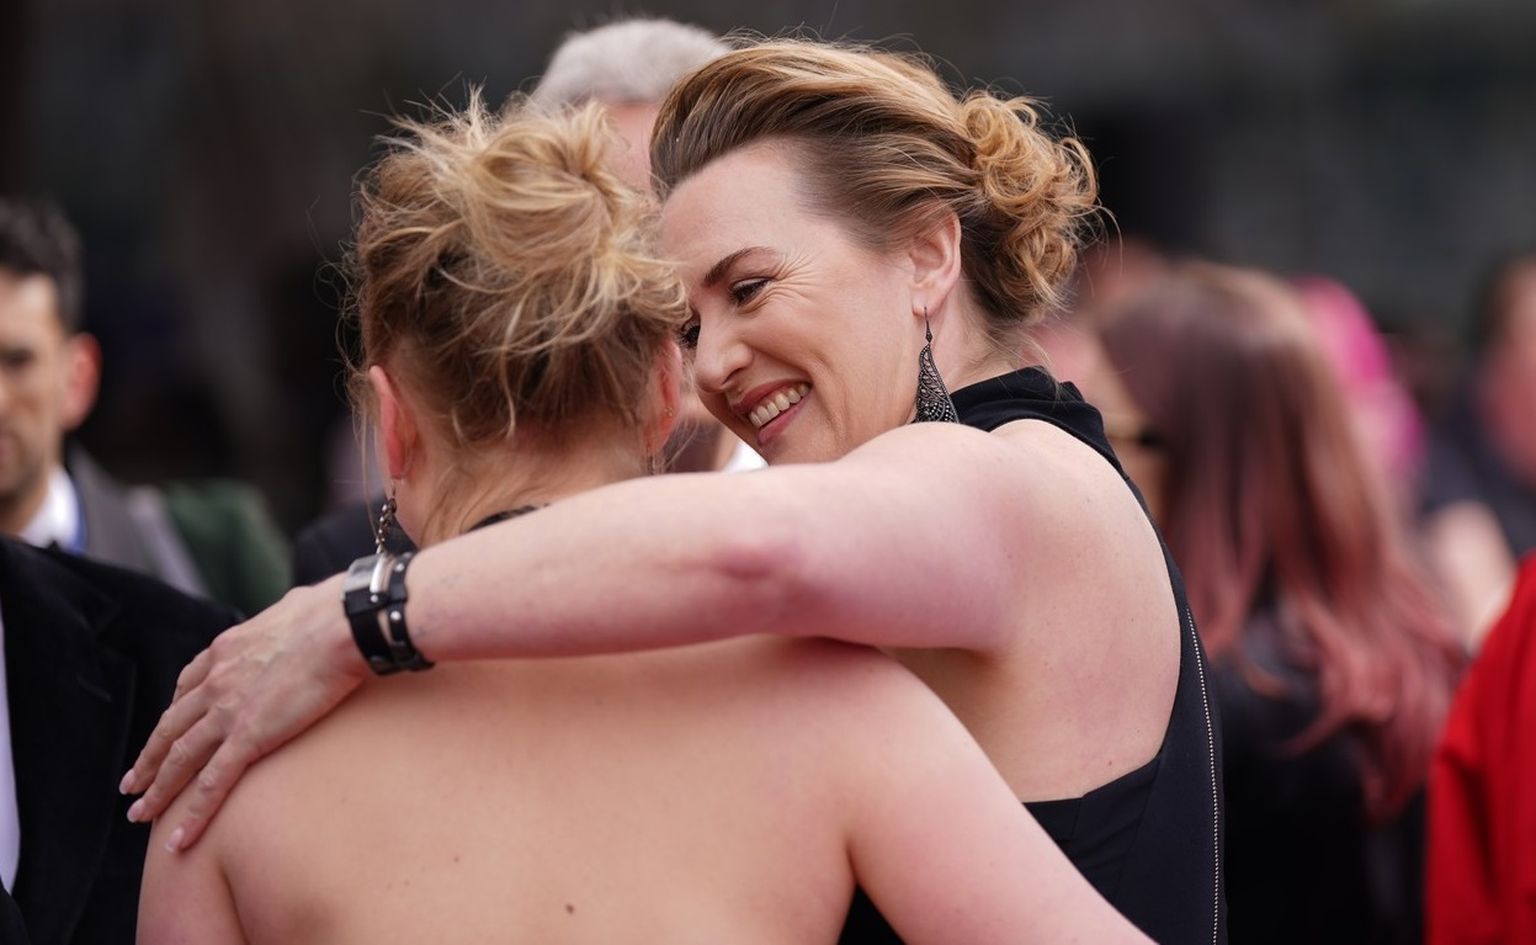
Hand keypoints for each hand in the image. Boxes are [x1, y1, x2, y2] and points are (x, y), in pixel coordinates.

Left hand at [120, 574, 366, 850]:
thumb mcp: (297, 607)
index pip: (189, 684)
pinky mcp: (248, 736)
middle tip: (132, 781)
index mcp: (228, 648)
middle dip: (149, 757)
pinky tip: (177, 840)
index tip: (168, 728)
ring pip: (179, 758)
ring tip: (140, 812)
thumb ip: (290, 617)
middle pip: (172, 726)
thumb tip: (307, 609)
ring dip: (156, 788)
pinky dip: (191, 814)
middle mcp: (217, 680)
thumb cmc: (333, 612)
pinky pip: (212, 783)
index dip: (175, 711)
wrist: (342, 626)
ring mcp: (228, 710)